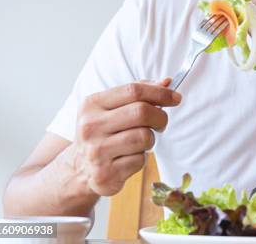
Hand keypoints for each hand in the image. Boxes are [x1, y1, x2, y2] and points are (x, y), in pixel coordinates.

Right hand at [73, 78, 180, 195]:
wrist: (79, 169)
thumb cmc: (104, 132)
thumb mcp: (112, 107)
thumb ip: (139, 92)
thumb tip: (167, 82)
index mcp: (92, 104)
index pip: (133, 90)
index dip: (160, 93)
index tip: (176, 98)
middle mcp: (90, 126)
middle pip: (141, 112)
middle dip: (160, 117)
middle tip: (161, 123)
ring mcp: (96, 151)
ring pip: (144, 137)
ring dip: (150, 139)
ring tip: (140, 142)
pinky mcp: (104, 174)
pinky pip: (139, 160)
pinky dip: (141, 158)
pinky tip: (129, 158)